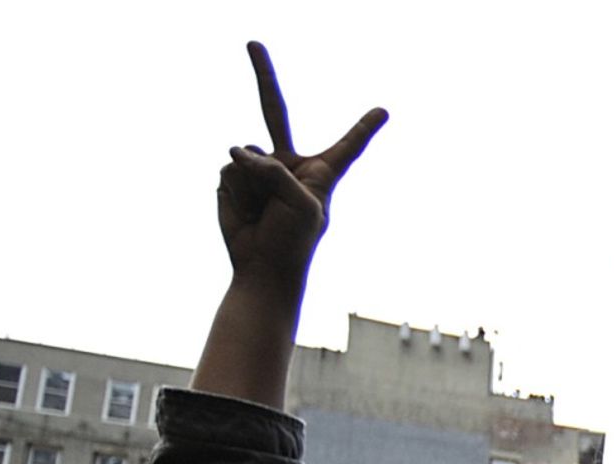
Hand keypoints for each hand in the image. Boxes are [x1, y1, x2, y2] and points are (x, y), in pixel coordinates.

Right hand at [216, 43, 385, 287]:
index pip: (347, 146)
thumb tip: (236, 149)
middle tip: (252, 42)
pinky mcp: (234, 179)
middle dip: (263, 74)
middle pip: (274, 110)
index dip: (364, 129)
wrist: (262, 270)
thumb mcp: (300, 205)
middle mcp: (288, 164)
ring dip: (252, 184)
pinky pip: (229, 169)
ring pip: (247, 154)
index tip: (384, 111)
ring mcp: (258, 169)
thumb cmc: (292, 242)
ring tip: (262, 212)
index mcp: (320, 172)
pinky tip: (246, 211)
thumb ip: (275, 170)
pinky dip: (236, 190)